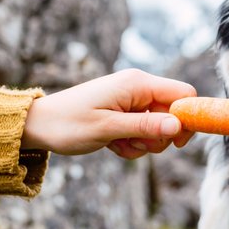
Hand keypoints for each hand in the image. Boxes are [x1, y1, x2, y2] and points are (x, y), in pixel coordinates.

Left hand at [21, 69, 196, 158]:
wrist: (39, 125)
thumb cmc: (68, 124)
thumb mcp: (108, 128)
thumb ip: (145, 126)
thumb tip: (178, 126)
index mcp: (137, 83)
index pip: (184, 94)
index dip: (188, 119)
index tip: (176, 143)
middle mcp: (138, 88)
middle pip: (173, 115)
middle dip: (159, 137)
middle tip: (133, 143)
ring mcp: (132, 101)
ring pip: (159, 128)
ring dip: (143, 143)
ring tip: (116, 144)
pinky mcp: (125, 113)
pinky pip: (143, 132)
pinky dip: (132, 143)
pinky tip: (112, 144)